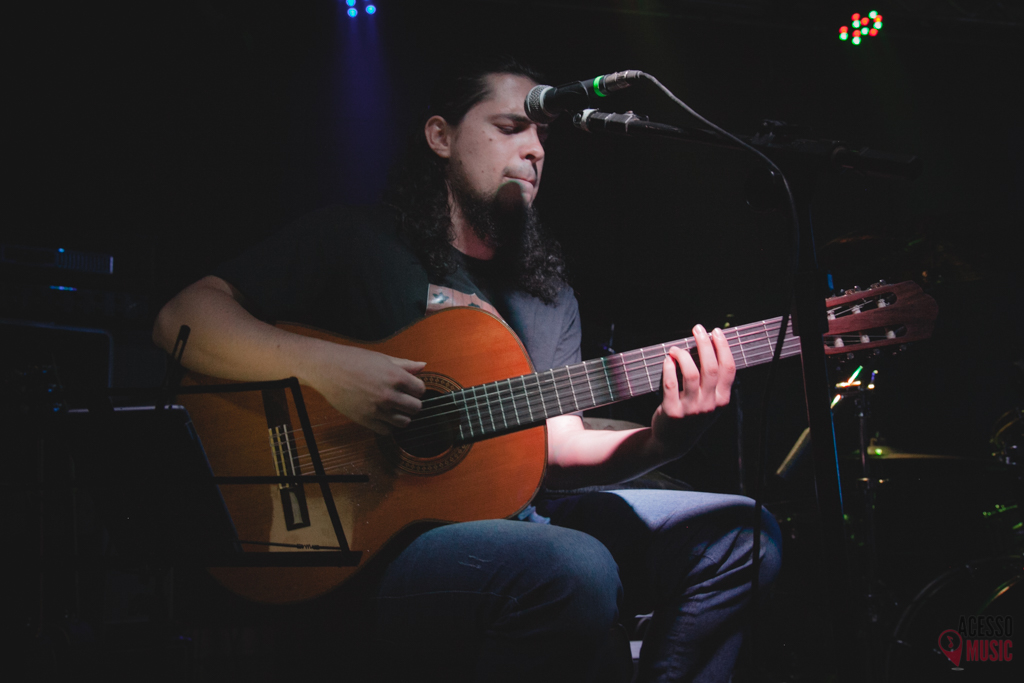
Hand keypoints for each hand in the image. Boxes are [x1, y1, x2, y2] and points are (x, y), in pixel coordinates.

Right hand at [305, 343, 425, 434]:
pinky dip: (388, 425)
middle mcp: (389, 395)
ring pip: (404, 422)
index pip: (421, 390)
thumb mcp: (382, 358)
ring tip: (393, 408)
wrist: (327, 369)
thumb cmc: (354, 360)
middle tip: (403, 398)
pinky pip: (387, 431)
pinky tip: (383, 415)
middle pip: (416, 408)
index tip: (409, 387)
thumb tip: (423, 366)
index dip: (416, 388)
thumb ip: (405, 365)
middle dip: (412, 403)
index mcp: (395, 377)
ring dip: (402, 415)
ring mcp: (377, 409)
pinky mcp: (365, 420)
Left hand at [651, 324, 735, 446]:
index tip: (716, 333)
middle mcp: (709, 404)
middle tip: (698, 329)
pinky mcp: (672, 411)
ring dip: (682, 356)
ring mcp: (691, 409)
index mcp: (722, 400)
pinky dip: (669, 367)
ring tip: (675, 348)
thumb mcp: (710, 403)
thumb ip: (713, 382)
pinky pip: (671, 384)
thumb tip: (708, 347)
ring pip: (690, 374)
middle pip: (711, 368)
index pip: (728, 369)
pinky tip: (667, 359)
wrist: (673, 442)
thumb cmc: (692, 416)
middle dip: (705, 344)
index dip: (723, 348)